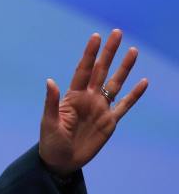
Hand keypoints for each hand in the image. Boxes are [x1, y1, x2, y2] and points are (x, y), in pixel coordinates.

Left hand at [39, 29, 147, 176]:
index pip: (84, 69)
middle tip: (117, 32)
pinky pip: (125, 105)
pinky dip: (134, 94)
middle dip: (109, 52)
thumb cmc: (50, 141)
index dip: (90, 53)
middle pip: (101, 70)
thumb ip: (51, 102)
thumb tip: (50, 81)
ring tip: (133, 51)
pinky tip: (143, 82)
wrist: (61, 161)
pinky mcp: (110, 122)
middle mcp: (88, 98)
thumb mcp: (49, 122)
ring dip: (124, 68)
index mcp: (73, 96)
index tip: (96, 36)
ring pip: (116, 84)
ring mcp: (100, 109)